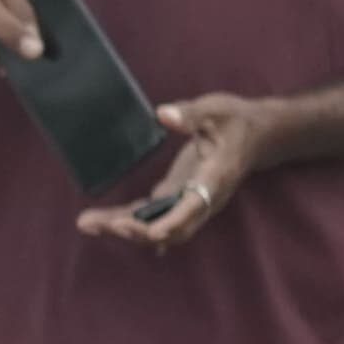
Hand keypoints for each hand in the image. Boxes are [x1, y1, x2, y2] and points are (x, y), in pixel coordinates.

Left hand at [77, 95, 285, 252]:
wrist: (255, 136)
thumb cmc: (235, 121)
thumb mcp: (216, 109)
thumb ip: (190, 114)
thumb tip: (162, 115)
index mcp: (215, 178)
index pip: (194, 206)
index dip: (173, 222)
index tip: (151, 233)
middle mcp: (203, 198)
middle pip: (171, 228)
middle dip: (136, 231)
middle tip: (99, 224)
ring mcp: (190, 201)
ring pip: (158, 227)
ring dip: (125, 228)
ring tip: (88, 223)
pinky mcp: (180, 196)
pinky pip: (154, 215)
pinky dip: (129, 219)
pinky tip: (104, 224)